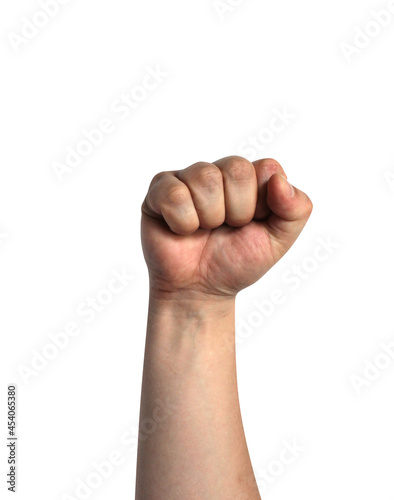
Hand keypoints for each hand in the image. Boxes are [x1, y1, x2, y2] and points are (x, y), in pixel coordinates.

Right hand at [141, 156, 312, 300]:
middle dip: (236, 212)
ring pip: (205, 178)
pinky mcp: (160, 190)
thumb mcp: (278, 241)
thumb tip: (280, 180)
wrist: (200, 290)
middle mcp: (219, 172)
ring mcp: (188, 178)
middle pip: (236, 169)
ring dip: (209, 218)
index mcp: (250, 179)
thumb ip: (296, 210)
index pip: (267, 168)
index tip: (251, 224)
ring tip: (203, 231)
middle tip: (225, 229)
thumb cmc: (236, 262)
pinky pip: (174, 194)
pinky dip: (182, 223)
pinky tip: (181, 231)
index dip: (261, 204)